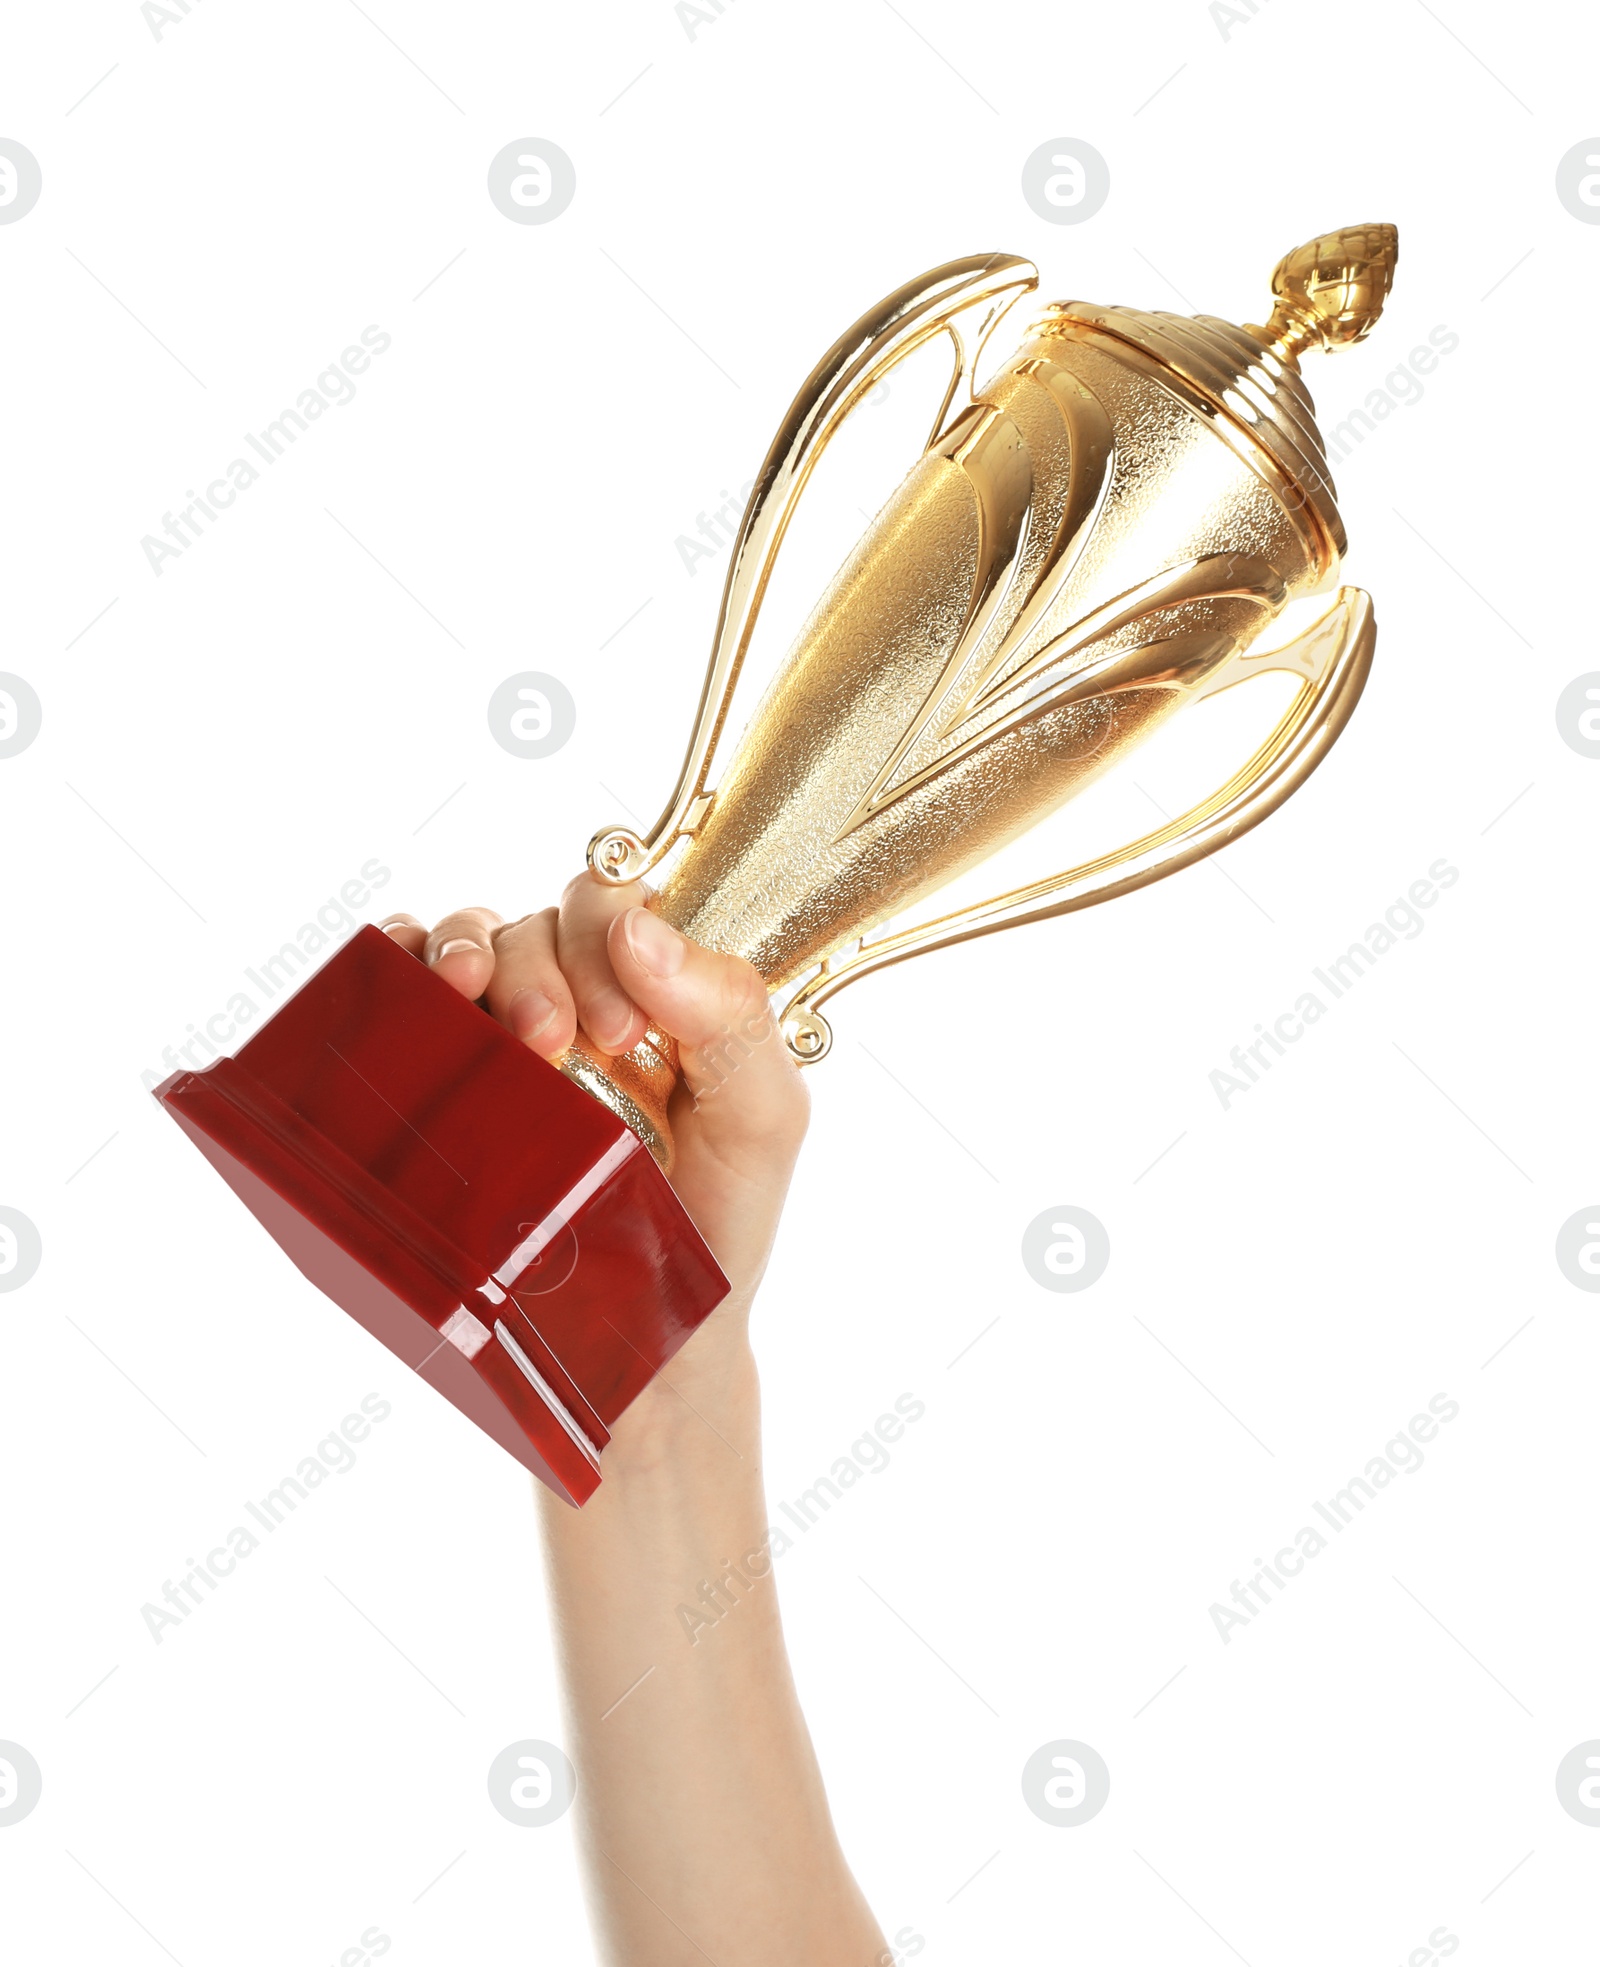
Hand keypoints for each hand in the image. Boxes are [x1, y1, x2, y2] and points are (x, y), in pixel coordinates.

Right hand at [379, 875, 808, 1420]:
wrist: (642, 1350)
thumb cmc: (712, 1228)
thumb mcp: (759, 1124)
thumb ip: (733, 1020)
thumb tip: (640, 929)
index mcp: (661, 993)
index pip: (623, 907)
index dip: (610, 936)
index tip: (620, 1028)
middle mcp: (579, 1000)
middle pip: (539, 921)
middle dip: (540, 964)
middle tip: (552, 1041)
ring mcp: (504, 1038)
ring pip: (469, 941)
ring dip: (462, 951)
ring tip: (473, 1004)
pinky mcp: (440, 1081)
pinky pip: (400, 987)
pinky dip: (393, 963)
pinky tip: (408, 986)